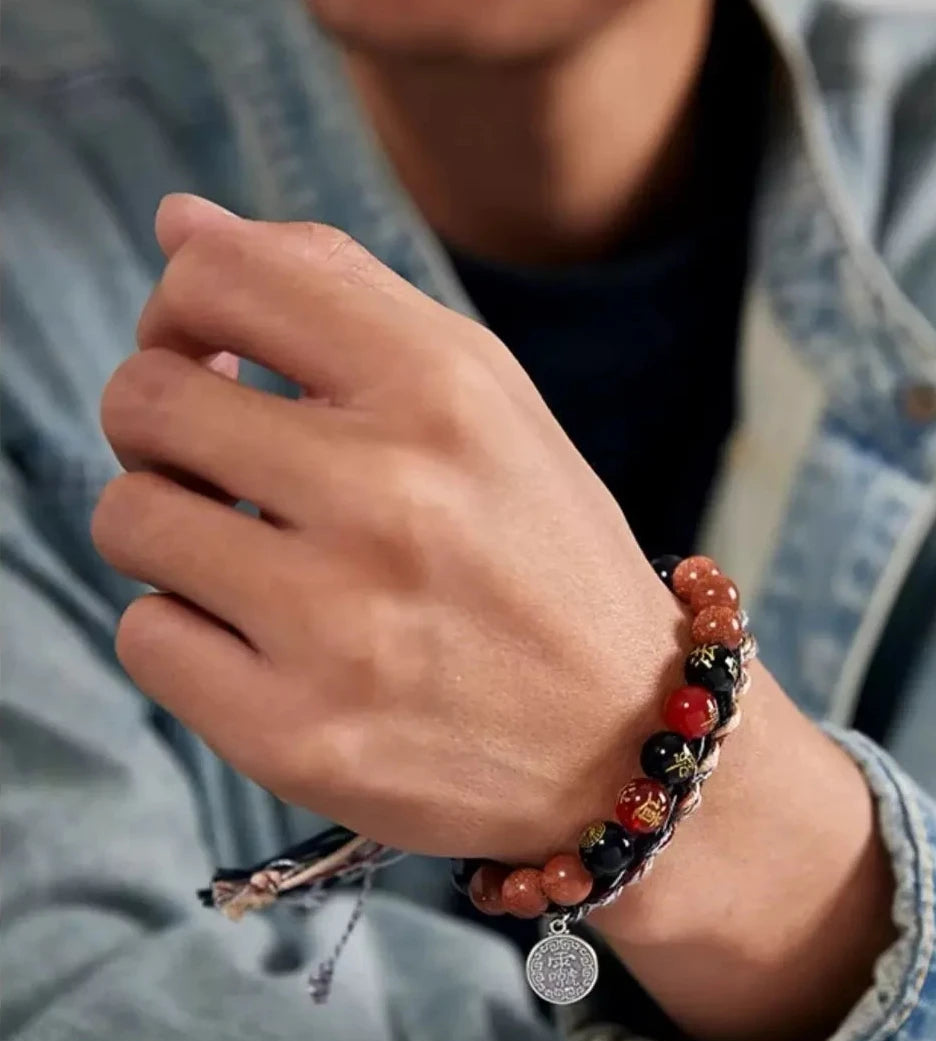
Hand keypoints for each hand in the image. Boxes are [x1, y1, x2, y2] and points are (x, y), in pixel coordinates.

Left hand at [94, 194, 684, 861]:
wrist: (623, 740)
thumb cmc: (544, 558)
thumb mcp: (487, 401)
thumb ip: (339, 295)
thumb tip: (176, 224)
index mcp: (443, 391)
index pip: (213, 276)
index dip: (178, 309)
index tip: (209, 358)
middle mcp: (393, 498)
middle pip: (144, 399)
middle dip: (160, 428)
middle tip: (218, 473)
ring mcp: (341, 627)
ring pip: (130, 521)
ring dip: (171, 535)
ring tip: (248, 564)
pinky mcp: (297, 737)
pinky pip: (146, 640)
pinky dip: (186, 636)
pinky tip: (260, 645)